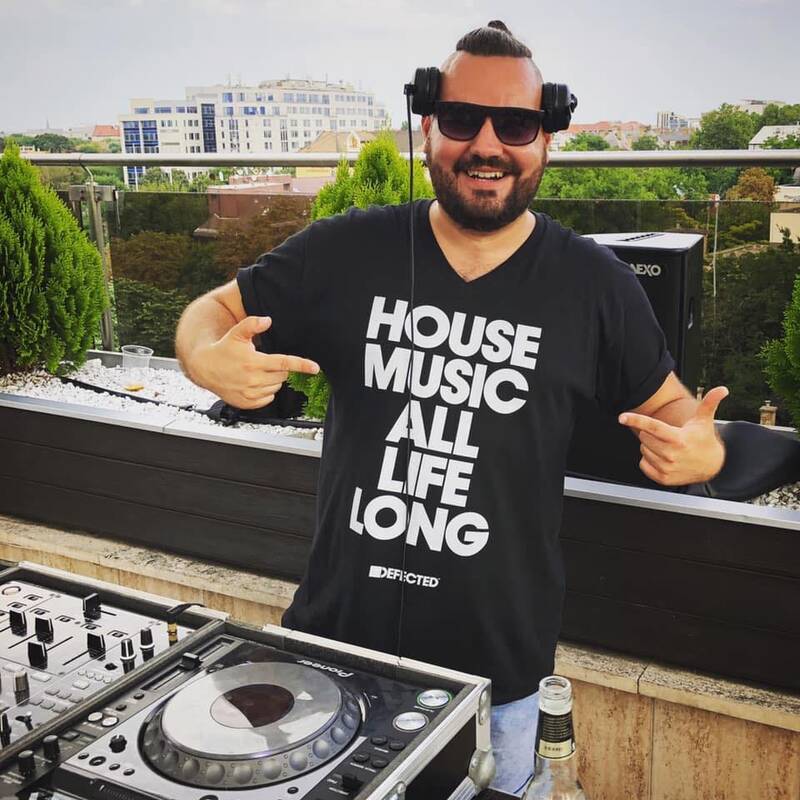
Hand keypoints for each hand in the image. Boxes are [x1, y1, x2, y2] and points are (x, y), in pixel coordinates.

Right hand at [193, 316, 319, 408]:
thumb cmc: (223, 349)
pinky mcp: (247, 403)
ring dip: (272, 380)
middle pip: (282, 375)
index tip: (315, 368)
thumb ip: (252, 324)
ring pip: (276, 387)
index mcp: (254, 362)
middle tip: (264, 362)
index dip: (302, 365)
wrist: (204, 368)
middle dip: (278, 369)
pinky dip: (266, 391)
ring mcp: (250, 393)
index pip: (284, 363)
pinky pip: (268, 398)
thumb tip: (268, 320)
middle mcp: (253, 379)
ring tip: (256, 372)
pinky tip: (253, 383)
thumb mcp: (236, 334)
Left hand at [618, 386, 728, 485]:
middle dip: (651, 434)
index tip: (622, 417)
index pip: (652, 427)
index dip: (636, 420)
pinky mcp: (663, 478)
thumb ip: (710, 402)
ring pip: (643, 450)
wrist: (712, 466)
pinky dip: (649, 460)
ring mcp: (666, 468)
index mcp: (678, 439)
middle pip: (644, 437)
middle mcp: (671, 454)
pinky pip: (643, 464)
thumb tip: (722, 389)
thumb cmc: (703, 439)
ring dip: (650, 447)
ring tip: (668, 447)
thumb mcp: (704, 420)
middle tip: (667, 436)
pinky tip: (663, 458)